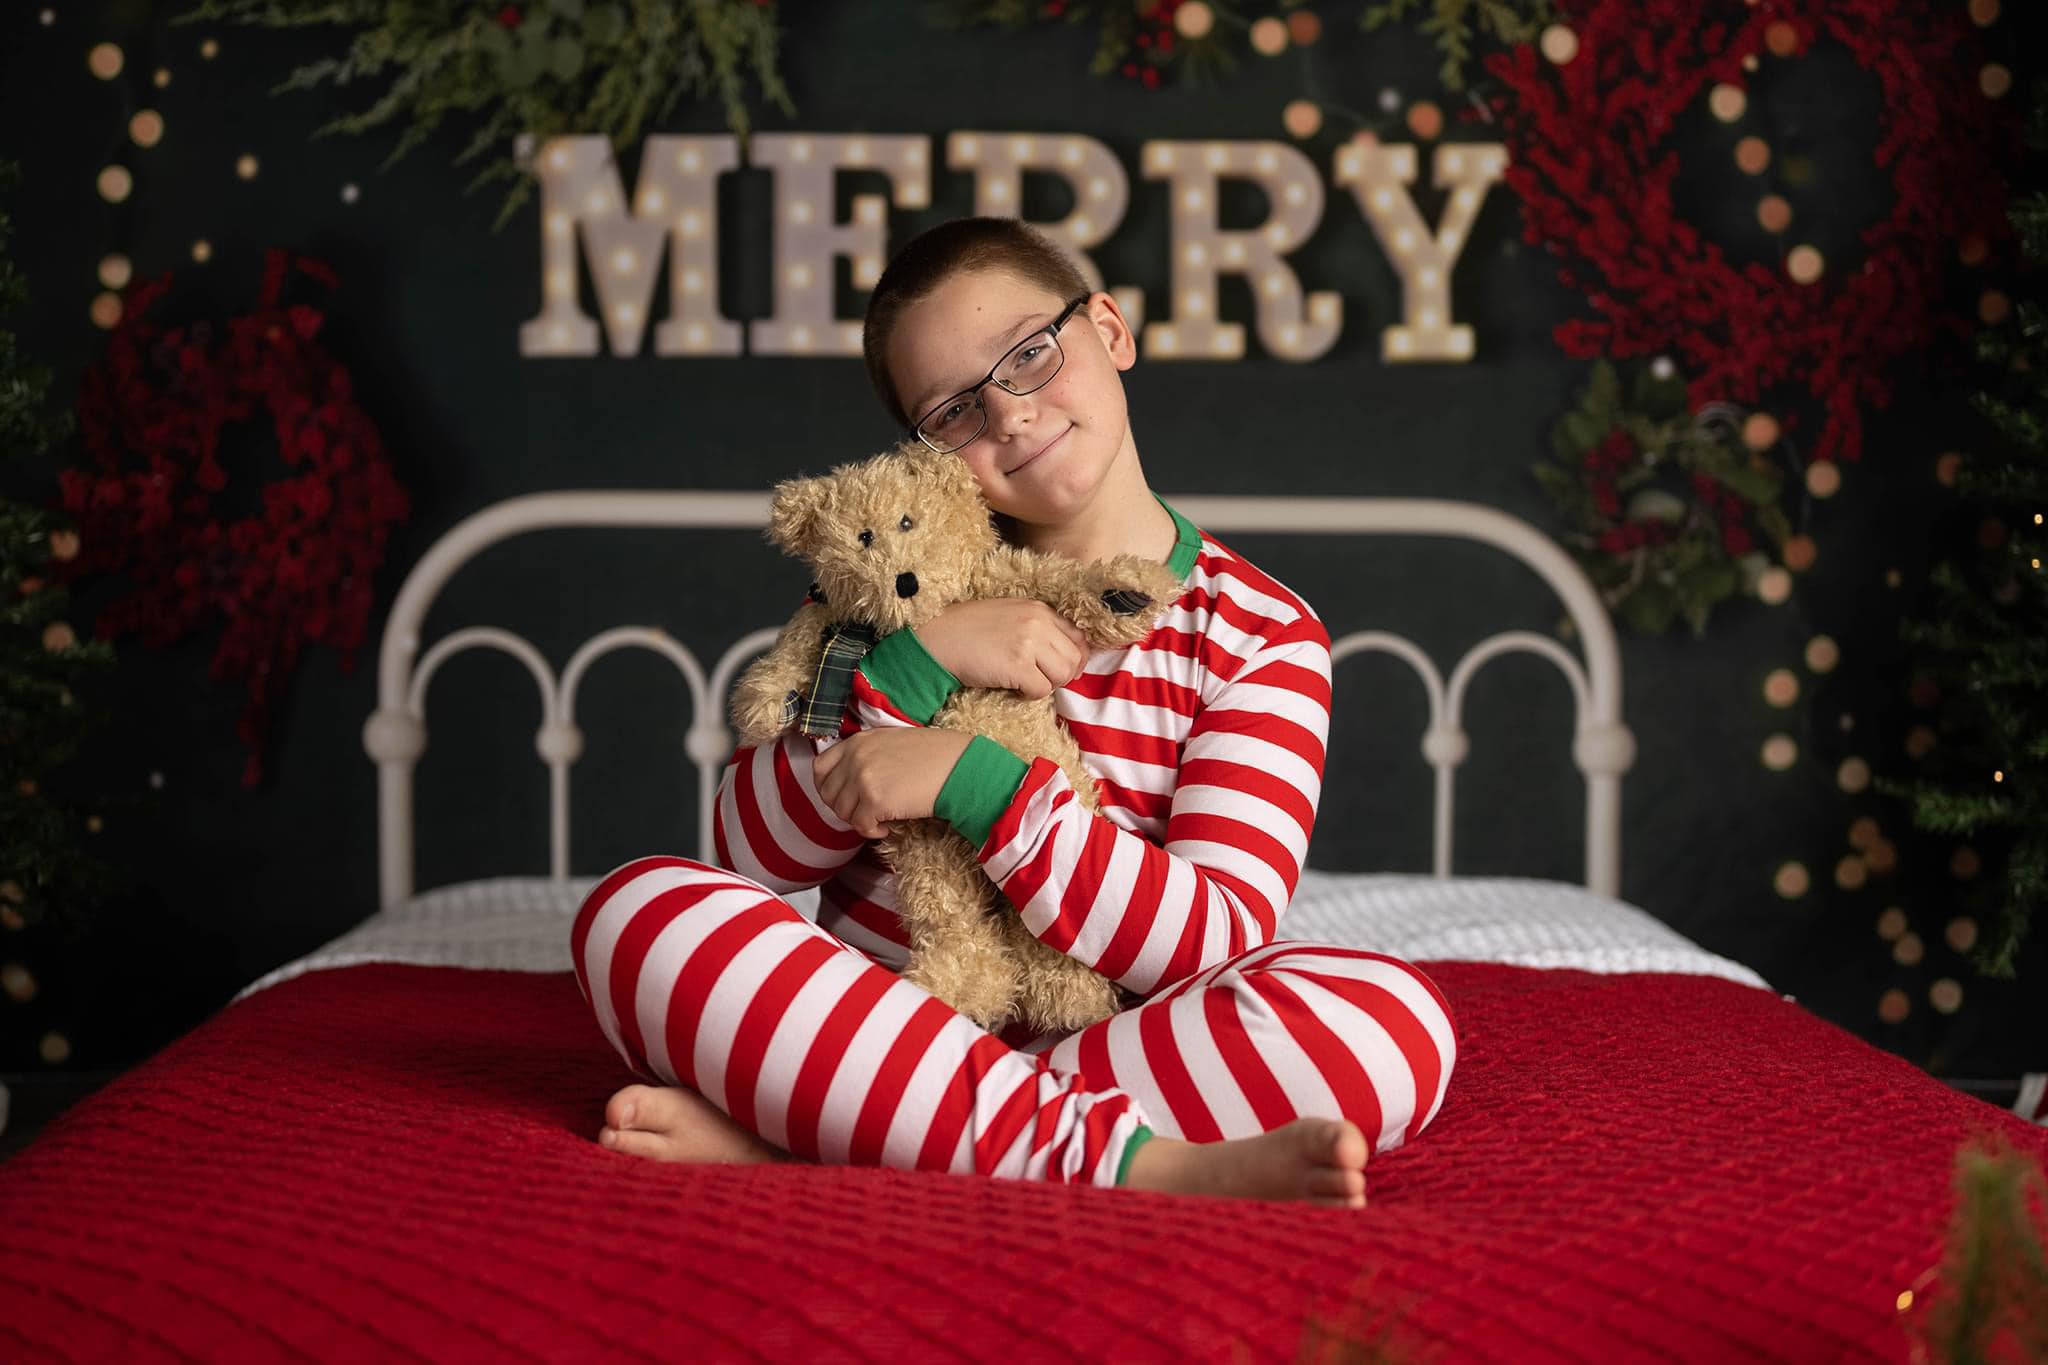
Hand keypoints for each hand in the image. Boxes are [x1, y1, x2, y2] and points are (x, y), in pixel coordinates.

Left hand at [811, 728, 973, 839]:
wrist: (958, 766)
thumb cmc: (933, 755)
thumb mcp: (891, 742)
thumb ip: (866, 754)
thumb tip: (850, 780)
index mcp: (858, 741)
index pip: (820, 767)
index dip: (828, 787)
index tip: (843, 797)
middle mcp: (856, 757)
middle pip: (828, 794)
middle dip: (844, 808)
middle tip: (865, 812)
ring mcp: (863, 778)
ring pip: (842, 812)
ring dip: (859, 820)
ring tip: (880, 819)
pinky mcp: (875, 801)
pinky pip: (860, 826)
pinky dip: (872, 832)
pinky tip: (888, 827)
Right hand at [916, 599, 1091, 698]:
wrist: (937, 640)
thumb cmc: (968, 630)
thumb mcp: (1009, 615)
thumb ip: (1037, 627)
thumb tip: (1064, 655)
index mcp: (1038, 608)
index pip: (1079, 637)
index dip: (1074, 658)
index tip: (1059, 670)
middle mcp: (1038, 622)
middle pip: (1074, 659)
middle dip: (1062, 676)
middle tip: (1041, 681)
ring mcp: (1029, 642)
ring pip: (1062, 675)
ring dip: (1047, 685)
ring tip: (1025, 683)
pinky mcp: (1017, 665)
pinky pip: (1041, 690)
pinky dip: (1029, 695)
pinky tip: (1013, 688)